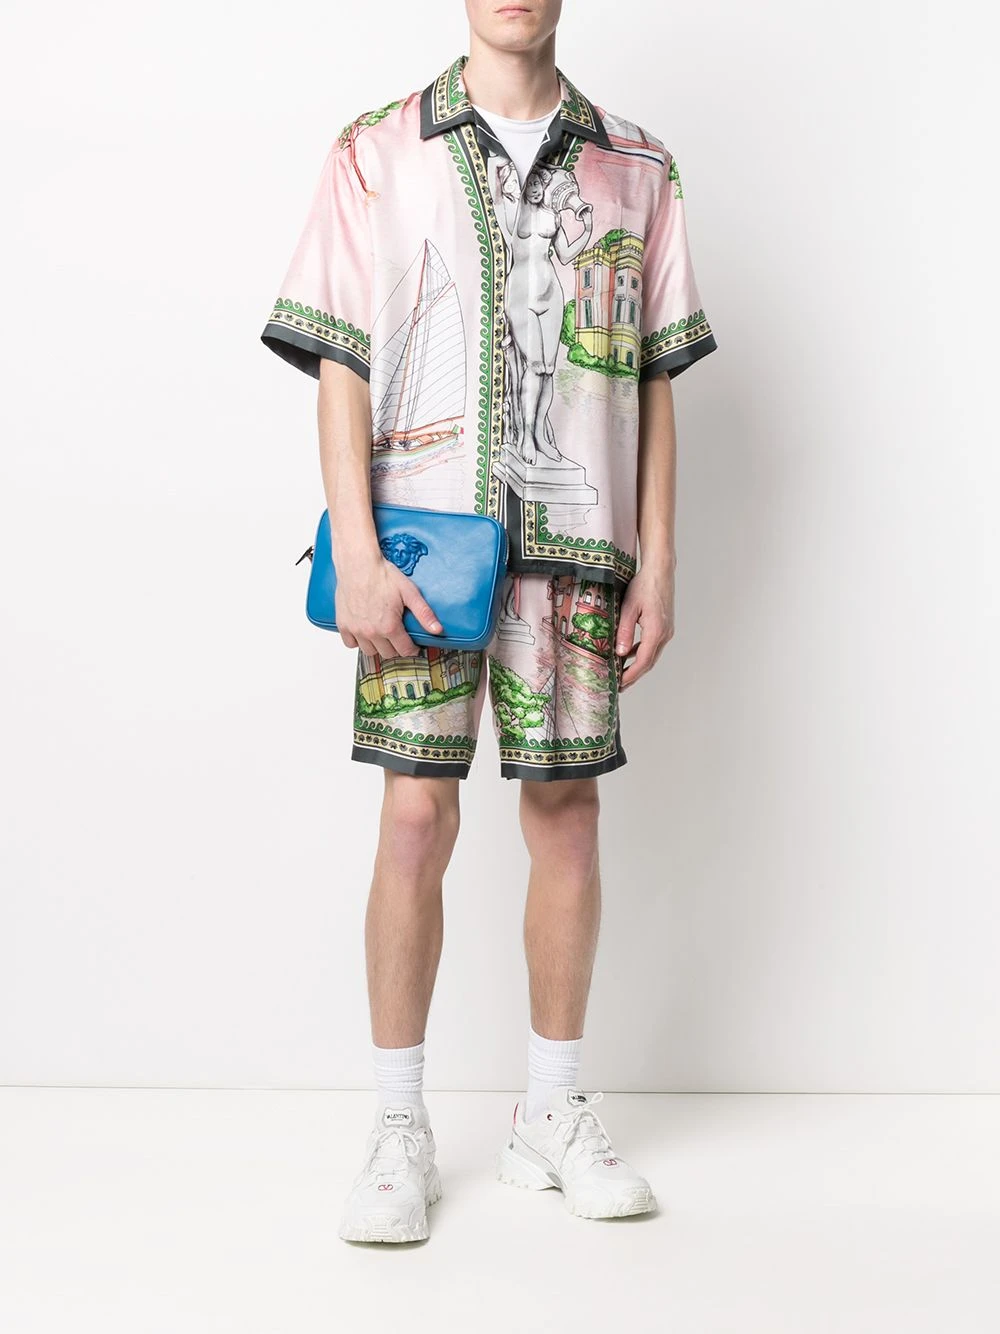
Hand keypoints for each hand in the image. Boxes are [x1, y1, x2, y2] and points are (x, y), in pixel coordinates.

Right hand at [335, 554, 442, 658]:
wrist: (358, 564)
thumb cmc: (382, 575)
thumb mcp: (409, 593)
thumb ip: (424, 614)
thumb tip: (438, 630)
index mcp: (389, 627)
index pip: (404, 650)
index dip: (412, 649)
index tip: (413, 645)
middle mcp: (371, 632)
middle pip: (388, 653)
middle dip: (396, 648)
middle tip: (398, 637)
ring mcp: (356, 630)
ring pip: (369, 651)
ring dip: (377, 646)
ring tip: (382, 635)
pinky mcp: (343, 624)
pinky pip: (350, 643)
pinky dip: (358, 641)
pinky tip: (364, 632)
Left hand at [614, 565, 674, 689]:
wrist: (660, 571)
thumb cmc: (644, 585)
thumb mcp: (628, 608)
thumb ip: (625, 632)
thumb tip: (621, 653)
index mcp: (656, 631)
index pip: (644, 661)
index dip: (631, 675)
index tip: (620, 684)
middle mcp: (665, 634)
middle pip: (649, 662)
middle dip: (634, 675)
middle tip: (619, 685)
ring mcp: (667, 630)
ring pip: (652, 654)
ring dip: (638, 665)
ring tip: (623, 673)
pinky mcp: (665, 626)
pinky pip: (653, 645)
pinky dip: (642, 653)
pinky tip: (630, 654)